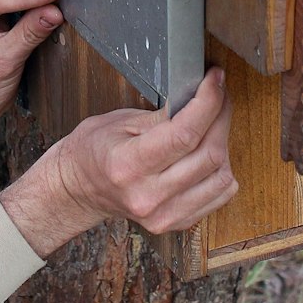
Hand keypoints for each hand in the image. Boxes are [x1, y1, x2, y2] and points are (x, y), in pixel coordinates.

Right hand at [0, 68, 236, 257]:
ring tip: (211, 125)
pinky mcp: (176, 223)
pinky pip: (220, 195)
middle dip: (221, 116)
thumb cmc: (95, 150)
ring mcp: (163, 215)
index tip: (215, 79)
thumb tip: (202, 96)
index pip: (184, 134)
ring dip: (223, 143)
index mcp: (127, 165)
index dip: (208, 102)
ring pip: (221, 176)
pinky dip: (222, 170)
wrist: (78, 189)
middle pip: (208, 154)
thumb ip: (164, 115)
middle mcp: (147, 196)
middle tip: (218, 95)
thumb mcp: (121, 121)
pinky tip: (208, 154)